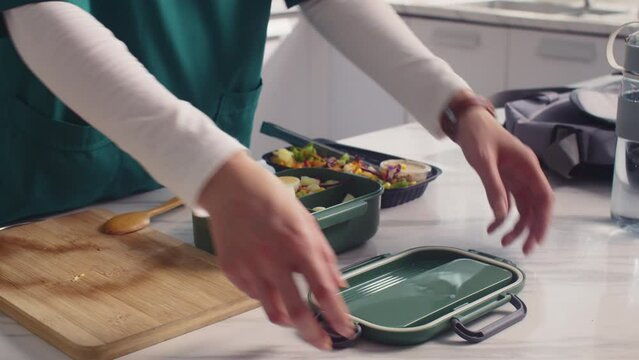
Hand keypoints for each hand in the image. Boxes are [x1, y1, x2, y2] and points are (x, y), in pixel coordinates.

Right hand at [198, 151, 354, 349]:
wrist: (232, 188)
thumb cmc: (272, 200)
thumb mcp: (308, 222)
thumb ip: (325, 256)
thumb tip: (339, 284)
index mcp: (298, 245)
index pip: (323, 291)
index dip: (337, 316)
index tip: (346, 331)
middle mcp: (274, 260)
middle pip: (297, 313)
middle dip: (314, 335)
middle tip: (323, 343)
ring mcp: (250, 268)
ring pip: (273, 312)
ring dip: (289, 320)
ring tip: (295, 312)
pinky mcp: (232, 270)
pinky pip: (254, 295)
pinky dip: (267, 294)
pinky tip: (267, 276)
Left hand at [449, 92, 553, 254]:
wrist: (467, 122)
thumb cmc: (478, 135)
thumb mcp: (483, 160)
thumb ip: (493, 187)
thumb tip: (502, 215)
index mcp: (528, 166)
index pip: (545, 197)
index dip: (544, 219)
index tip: (538, 238)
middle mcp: (526, 174)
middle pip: (536, 207)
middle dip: (531, 229)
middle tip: (523, 249)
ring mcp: (516, 179)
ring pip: (523, 208)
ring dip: (516, 226)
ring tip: (502, 241)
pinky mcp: (505, 181)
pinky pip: (508, 203)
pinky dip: (502, 217)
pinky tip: (492, 227)